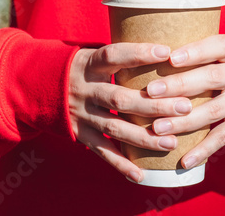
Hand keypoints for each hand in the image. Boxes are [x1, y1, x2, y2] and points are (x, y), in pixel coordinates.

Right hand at [68, 43, 192, 182]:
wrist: (39, 85)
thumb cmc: (83, 68)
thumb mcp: (94, 55)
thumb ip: (122, 56)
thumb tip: (167, 49)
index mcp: (90, 64)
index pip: (114, 55)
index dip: (139, 53)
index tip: (167, 52)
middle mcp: (85, 89)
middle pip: (121, 99)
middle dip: (154, 105)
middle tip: (185, 107)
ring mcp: (81, 114)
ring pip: (114, 127)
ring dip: (144, 137)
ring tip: (172, 143)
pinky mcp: (79, 134)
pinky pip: (102, 151)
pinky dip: (121, 164)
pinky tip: (141, 175)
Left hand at [146, 35, 224, 169]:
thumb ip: (205, 52)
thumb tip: (157, 54)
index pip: (219, 46)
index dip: (196, 52)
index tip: (171, 58)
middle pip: (212, 79)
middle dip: (179, 86)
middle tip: (151, 92)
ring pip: (214, 111)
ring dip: (184, 121)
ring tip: (158, 127)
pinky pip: (224, 136)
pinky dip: (204, 149)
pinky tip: (184, 160)